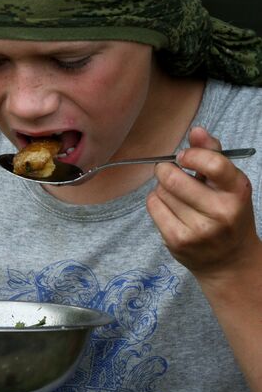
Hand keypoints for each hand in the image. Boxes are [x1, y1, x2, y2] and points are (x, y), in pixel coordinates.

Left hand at [146, 127, 259, 283]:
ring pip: (161, 192)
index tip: (183, 156)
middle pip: (174, 178)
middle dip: (165, 169)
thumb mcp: (229, 183)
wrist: (229, 261)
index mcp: (237, 192)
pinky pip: (153, 206)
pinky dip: (156, 201)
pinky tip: (168, 207)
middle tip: (168, 171)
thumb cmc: (228, 213)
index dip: (191, 155)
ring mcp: (198, 229)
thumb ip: (213, 154)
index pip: (213, 164)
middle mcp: (220, 212)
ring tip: (175, 195)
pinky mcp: (178, 241)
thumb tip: (196, 130)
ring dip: (162, 188)